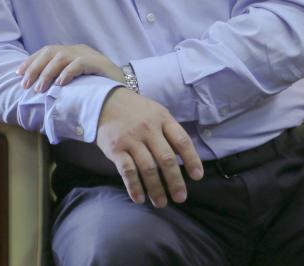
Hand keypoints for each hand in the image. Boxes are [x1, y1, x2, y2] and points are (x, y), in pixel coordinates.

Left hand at [16, 44, 122, 91]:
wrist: (124, 86)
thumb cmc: (97, 86)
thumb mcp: (76, 80)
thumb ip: (60, 79)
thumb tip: (37, 88)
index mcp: (71, 51)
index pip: (47, 51)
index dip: (31, 61)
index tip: (18, 73)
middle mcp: (78, 49)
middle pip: (50, 52)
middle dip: (35, 68)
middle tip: (26, 85)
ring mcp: (88, 54)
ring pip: (61, 57)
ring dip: (47, 73)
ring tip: (40, 89)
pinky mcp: (98, 62)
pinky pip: (79, 64)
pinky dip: (67, 72)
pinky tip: (60, 83)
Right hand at [96, 88, 203, 207]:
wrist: (106, 102)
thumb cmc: (137, 111)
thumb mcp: (157, 113)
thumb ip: (169, 132)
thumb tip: (185, 157)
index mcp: (163, 119)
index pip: (182, 141)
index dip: (192, 159)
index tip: (197, 176)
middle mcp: (149, 128)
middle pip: (166, 158)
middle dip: (175, 180)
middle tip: (180, 197)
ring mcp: (131, 139)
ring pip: (148, 168)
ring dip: (156, 188)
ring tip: (161, 203)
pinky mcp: (116, 148)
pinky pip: (127, 170)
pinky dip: (134, 186)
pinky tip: (140, 198)